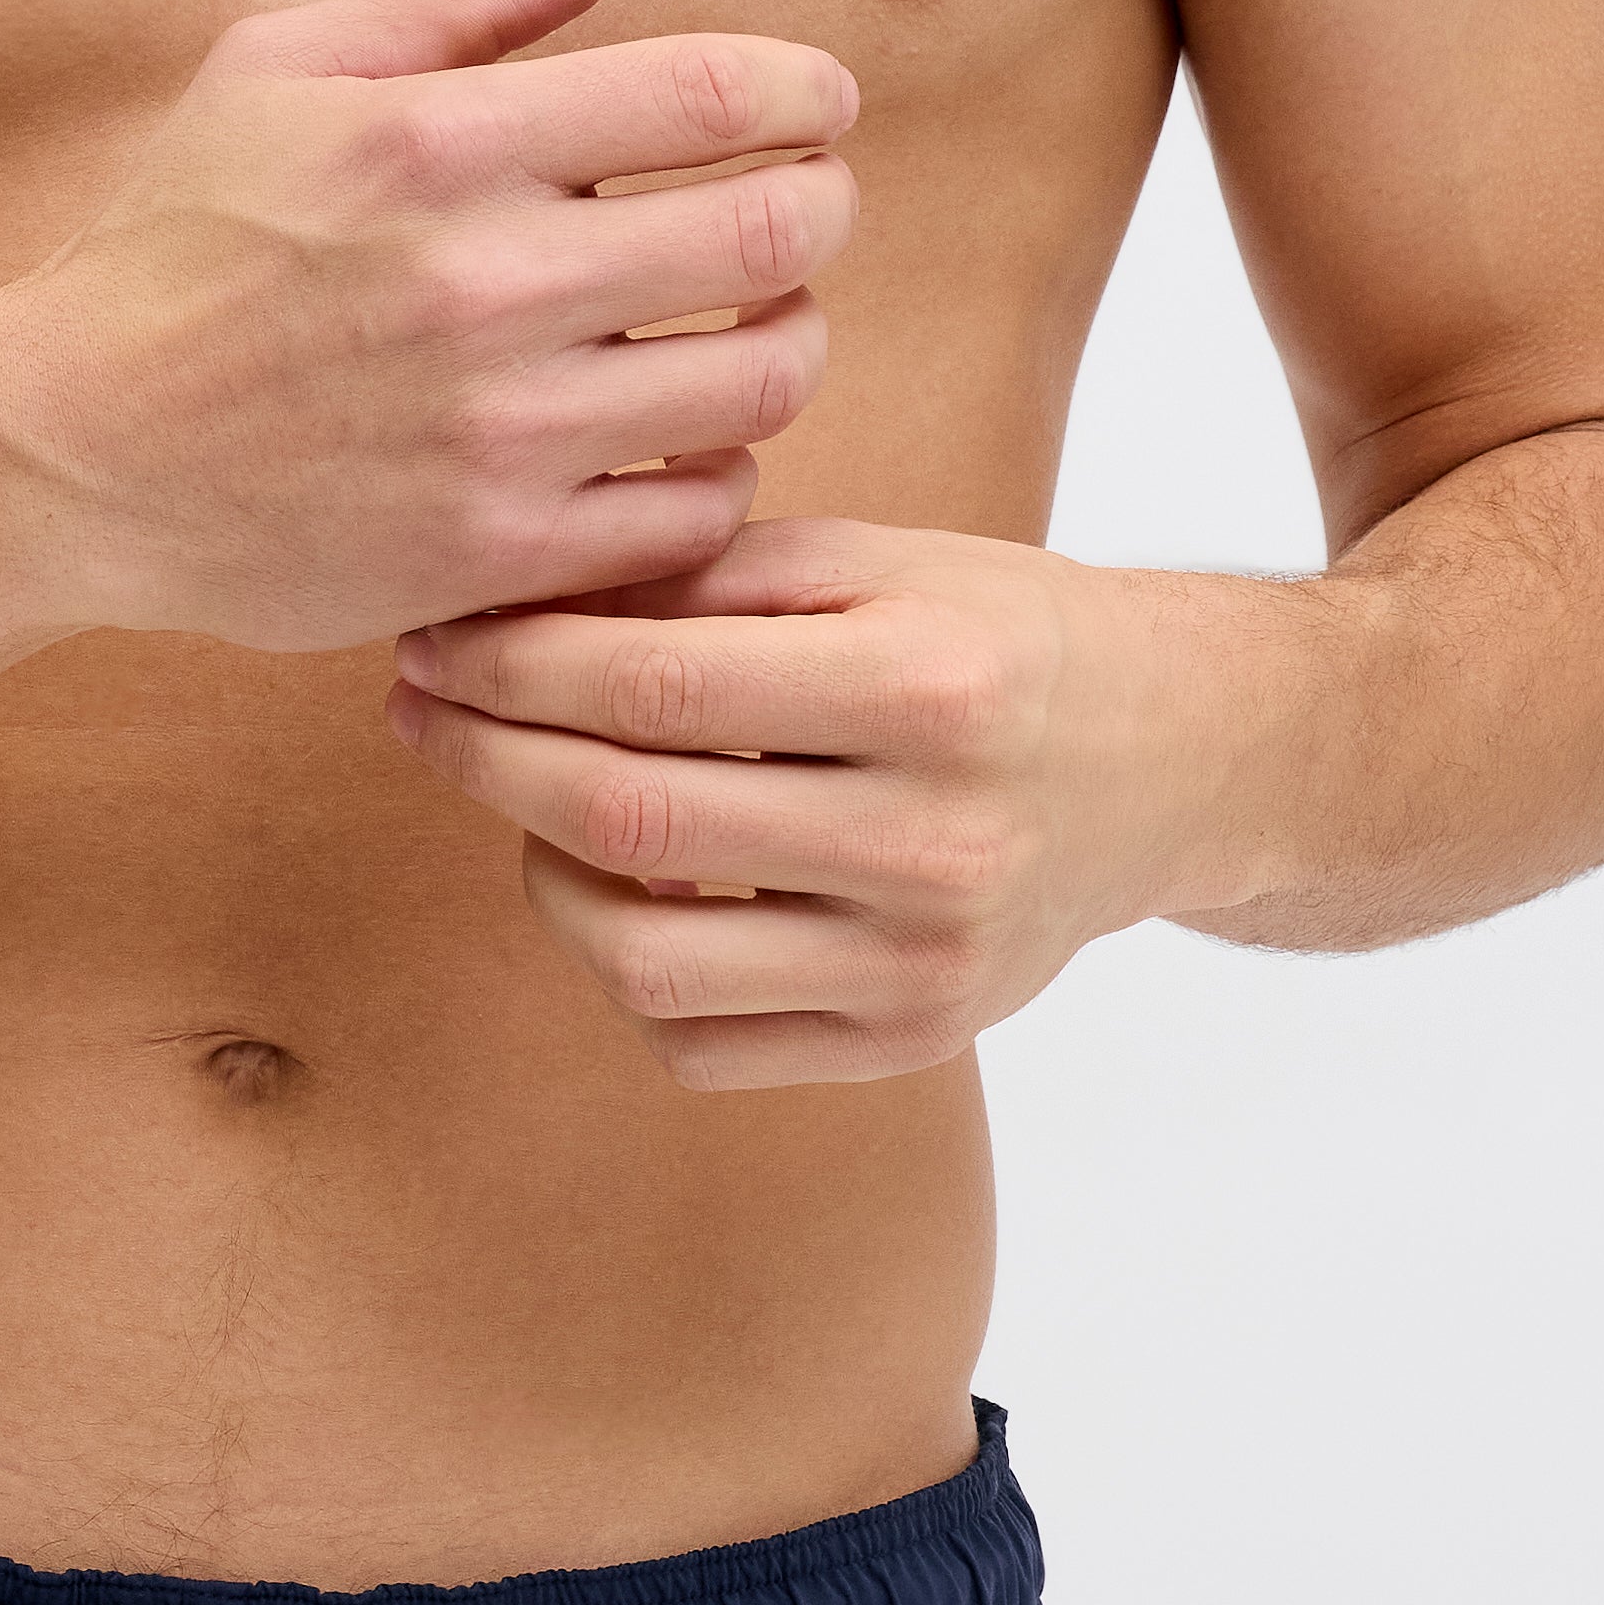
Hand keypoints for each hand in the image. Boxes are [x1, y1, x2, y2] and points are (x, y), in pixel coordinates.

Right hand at [0, 0, 856, 654]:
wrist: (61, 454)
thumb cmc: (170, 245)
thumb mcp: (277, 72)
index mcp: (438, 141)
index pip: (718, 91)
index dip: (809, 90)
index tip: (816, 105)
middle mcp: (482, 281)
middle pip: (778, 230)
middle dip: (822, 205)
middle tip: (804, 209)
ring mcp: (496, 429)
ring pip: (761, 379)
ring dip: (787, 341)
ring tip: (753, 327)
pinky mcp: (493, 554)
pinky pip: (694, 513)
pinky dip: (717, 472)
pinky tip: (675, 443)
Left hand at [385, 511, 1261, 1081]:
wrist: (1181, 759)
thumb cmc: (1000, 637)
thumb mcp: (878, 561)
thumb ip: (701, 581)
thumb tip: (505, 611)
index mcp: (928, 689)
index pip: (653, 689)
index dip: (510, 666)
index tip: (434, 640)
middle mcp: (934, 840)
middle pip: (628, 823)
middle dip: (486, 759)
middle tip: (422, 708)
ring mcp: (925, 963)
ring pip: (642, 961)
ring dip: (543, 872)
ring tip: (533, 799)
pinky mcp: (911, 1040)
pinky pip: (696, 1043)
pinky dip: (624, 970)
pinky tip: (624, 887)